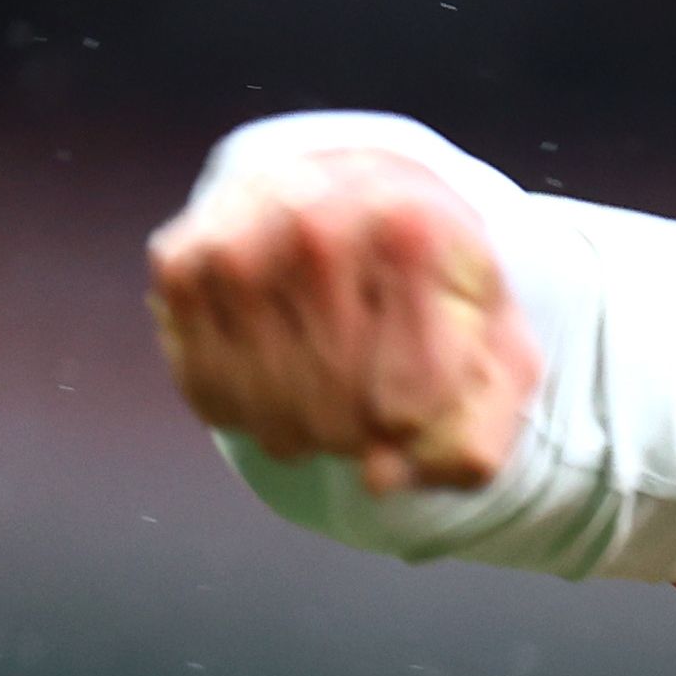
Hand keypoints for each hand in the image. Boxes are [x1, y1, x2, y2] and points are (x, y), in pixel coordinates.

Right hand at [145, 145, 537, 494]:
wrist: (360, 193)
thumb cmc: (436, 285)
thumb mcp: (496, 349)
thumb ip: (475, 433)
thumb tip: (381, 481)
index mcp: (412, 232)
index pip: (407, 406)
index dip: (414, 433)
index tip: (416, 408)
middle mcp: (318, 221)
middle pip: (335, 418)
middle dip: (361, 438)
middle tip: (369, 406)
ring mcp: (239, 241)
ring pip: (269, 414)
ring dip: (304, 433)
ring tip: (329, 391)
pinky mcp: (179, 264)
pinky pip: (209, 395)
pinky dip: (246, 410)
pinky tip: (277, 371)